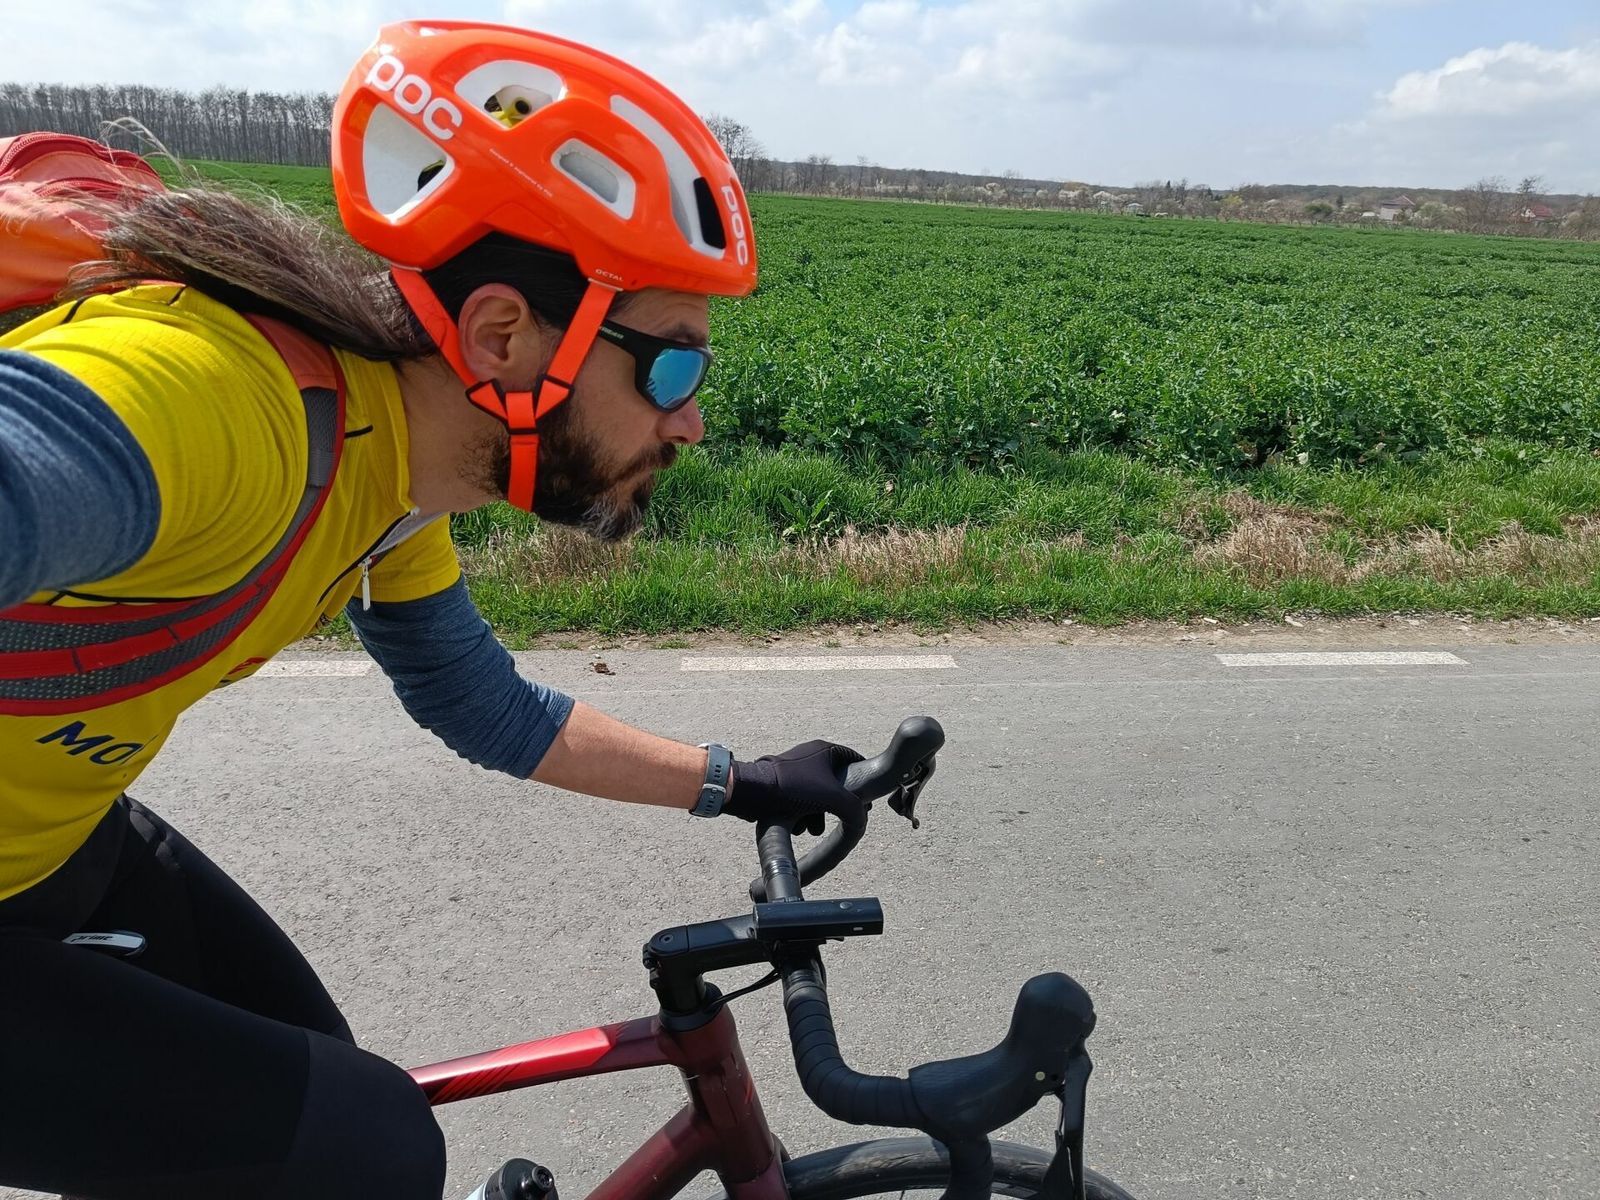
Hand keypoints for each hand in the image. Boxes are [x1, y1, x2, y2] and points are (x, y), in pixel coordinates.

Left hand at [724, 740, 864, 834]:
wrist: (754, 792)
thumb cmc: (793, 787)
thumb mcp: (832, 797)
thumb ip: (854, 808)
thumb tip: (862, 820)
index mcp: (825, 750)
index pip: (855, 761)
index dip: (862, 783)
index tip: (863, 803)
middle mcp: (811, 757)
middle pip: (835, 784)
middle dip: (835, 806)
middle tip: (836, 819)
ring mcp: (796, 770)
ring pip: (817, 795)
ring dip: (817, 814)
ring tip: (812, 827)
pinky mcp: (783, 784)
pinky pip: (800, 800)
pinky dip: (802, 813)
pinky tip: (798, 824)